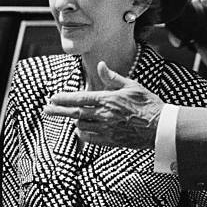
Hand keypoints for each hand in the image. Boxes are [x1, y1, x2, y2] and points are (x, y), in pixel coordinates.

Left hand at [44, 61, 163, 148]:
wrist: (160, 126)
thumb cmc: (149, 104)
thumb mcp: (133, 86)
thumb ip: (113, 77)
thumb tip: (101, 65)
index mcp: (109, 99)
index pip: (80, 98)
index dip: (64, 98)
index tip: (53, 98)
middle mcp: (104, 115)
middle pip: (75, 113)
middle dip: (58, 111)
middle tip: (47, 110)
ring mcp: (107, 129)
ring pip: (81, 126)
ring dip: (74, 121)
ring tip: (69, 117)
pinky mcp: (111, 140)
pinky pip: (90, 138)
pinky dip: (83, 134)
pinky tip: (81, 130)